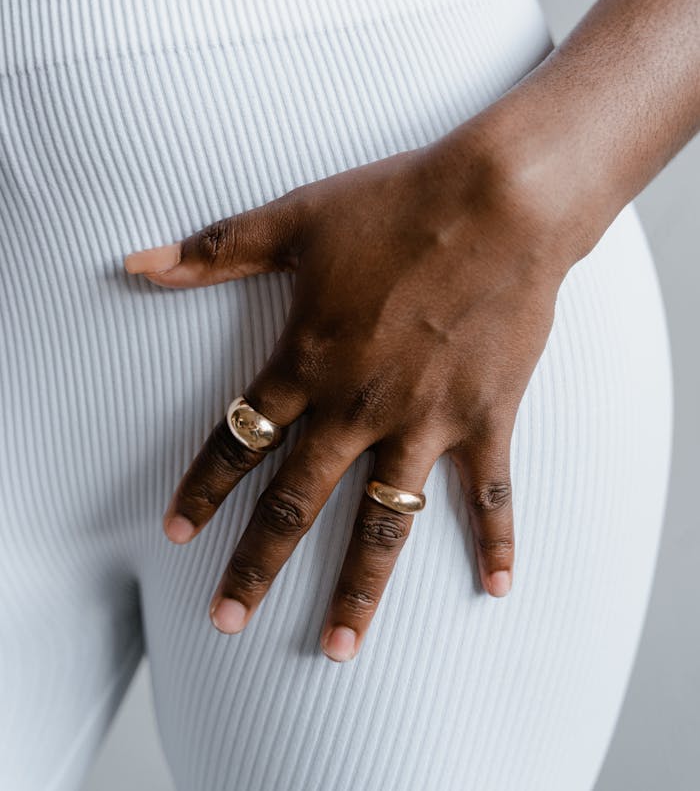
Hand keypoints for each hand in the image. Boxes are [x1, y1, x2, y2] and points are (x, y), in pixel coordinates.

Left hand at [123, 129, 568, 661]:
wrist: (496, 201)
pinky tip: (496, 588)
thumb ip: (215, 251)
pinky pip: (490, 495)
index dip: (202, 489)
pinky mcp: (485, 418)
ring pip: (384, 522)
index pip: (240, 439)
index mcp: (308, 361)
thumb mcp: (294, 220)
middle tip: (225, 619)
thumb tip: (136, 262)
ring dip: (358, 588)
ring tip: (337, 647)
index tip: (176, 534)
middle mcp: (358, 406)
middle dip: (255, 564)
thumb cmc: (395, 204)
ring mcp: (425, 420)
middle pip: (295, 502)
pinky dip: (496, 542)